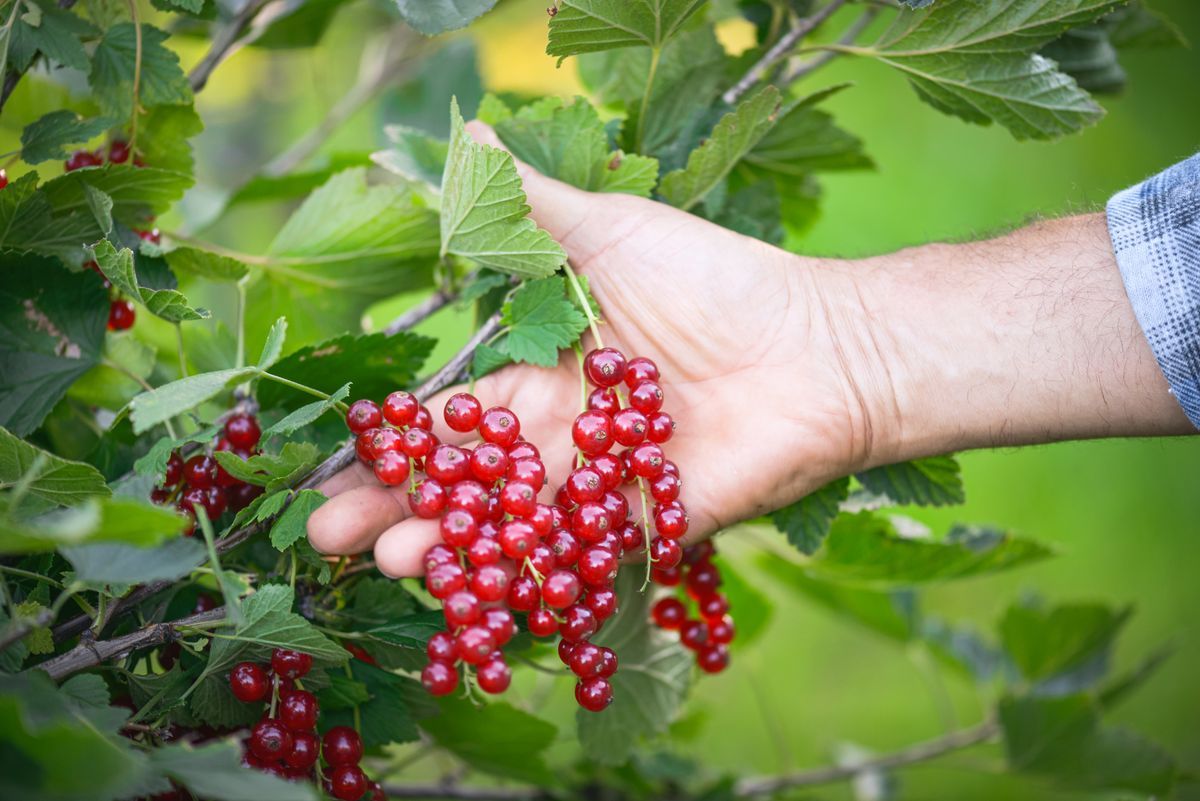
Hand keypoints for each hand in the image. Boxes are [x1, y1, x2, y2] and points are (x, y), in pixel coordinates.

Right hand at [306, 123, 873, 576]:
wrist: (819, 342)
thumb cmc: (715, 280)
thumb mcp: (610, 233)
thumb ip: (532, 207)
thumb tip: (465, 135)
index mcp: (548, 378)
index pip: (456, 420)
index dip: (398, 443)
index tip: (334, 466)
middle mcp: (567, 441)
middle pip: (470, 484)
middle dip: (400, 507)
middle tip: (327, 535)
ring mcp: (606, 489)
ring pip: (514, 524)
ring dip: (452, 545)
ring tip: (388, 560)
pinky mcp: (649, 527)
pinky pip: (583, 555)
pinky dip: (531, 573)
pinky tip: (478, 590)